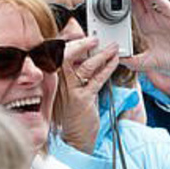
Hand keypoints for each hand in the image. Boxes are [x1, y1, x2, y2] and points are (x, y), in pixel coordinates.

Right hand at [60, 38, 119, 153]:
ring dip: (101, 55)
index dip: (69, 40)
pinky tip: (115, 62)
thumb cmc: (75, 112)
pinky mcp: (81, 99)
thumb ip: (78, 70)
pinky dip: (107, 68)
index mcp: (54, 78)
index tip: (79, 31)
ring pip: (83, 65)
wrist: (76, 137)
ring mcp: (68, 91)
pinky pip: (95, 79)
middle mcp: (58, 83)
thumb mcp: (73, 88)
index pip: (58, 53)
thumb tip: (89, 50)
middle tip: (95, 38)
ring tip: (112, 48)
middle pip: (66, 55)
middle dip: (81, 43)